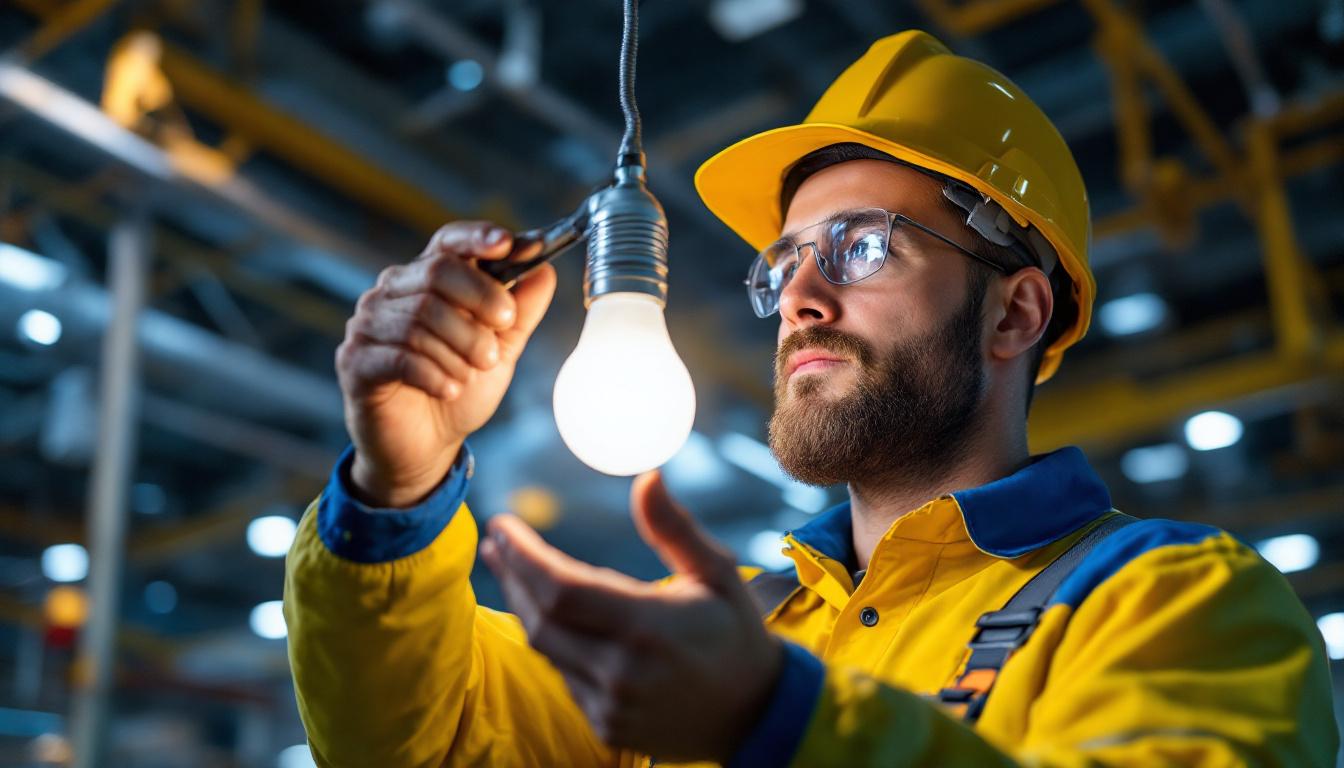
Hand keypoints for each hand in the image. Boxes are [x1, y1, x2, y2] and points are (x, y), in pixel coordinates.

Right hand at [336, 221, 556, 506]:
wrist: (425, 446)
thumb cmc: (458, 388)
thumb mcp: (501, 350)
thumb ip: (520, 312)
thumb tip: (545, 269)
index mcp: (427, 279)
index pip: (449, 241)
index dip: (477, 237)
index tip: (509, 244)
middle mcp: (392, 292)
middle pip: (438, 272)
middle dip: (480, 302)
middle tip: (501, 337)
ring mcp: (369, 324)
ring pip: (420, 316)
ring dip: (459, 348)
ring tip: (472, 373)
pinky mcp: (355, 360)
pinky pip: (399, 356)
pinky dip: (434, 373)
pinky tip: (449, 389)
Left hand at [479, 471, 783, 762]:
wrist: (755, 713)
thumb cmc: (735, 632)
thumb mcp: (718, 572)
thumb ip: (674, 528)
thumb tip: (646, 477)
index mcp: (649, 626)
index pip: (563, 588)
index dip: (524, 555)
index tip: (503, 525)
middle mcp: (623, 670)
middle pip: (541, 618)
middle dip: (512, 575)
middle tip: (497, 540)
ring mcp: (611, 704)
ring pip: (546, 649)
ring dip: (523, 605)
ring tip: (509, 567)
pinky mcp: (606, 725)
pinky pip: (563, 675)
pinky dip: (551, 639)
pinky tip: (549, 613)